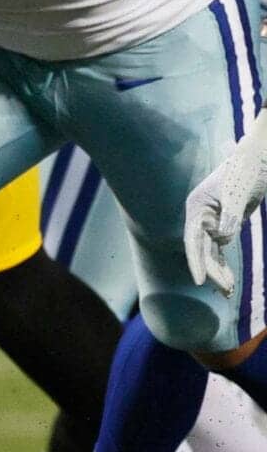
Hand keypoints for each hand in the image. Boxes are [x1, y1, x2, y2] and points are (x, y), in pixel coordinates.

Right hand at [184, 132, 266, 293]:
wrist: (258, 160)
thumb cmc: (245, 172)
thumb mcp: (237, 194)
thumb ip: (229, 217)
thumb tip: (222, 239)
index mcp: (197, 208)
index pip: (193, 240)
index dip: (195, 261)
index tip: (200, 281)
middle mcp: (201, 217)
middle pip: (201, 250)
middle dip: (211, 271)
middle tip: (224, 290)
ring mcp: (212, 222)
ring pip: (210, 253)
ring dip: (218, 271)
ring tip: (227, 292)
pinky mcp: (225, 225)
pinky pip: (220, 250)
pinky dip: (224, 264)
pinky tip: (229, 280)